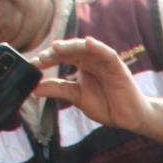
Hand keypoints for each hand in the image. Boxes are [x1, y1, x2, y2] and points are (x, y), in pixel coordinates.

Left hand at [32, 38, 153, 134]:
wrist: (129, 118)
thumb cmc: (106, 105)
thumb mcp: (77, 97)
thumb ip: (58, 89)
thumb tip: (34, 88)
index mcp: (81, 65)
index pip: (62, 56)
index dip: (48, 58)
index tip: (34, 64)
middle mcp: (92, 60)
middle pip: (71, 50)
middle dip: (56, 52)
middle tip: (42, 58)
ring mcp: (104, 62)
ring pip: (86, 48)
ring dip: (72, 46)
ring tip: (57, 47)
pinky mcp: (118, 67)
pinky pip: (107, 54)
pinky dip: (99, 47)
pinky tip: (89, 43)